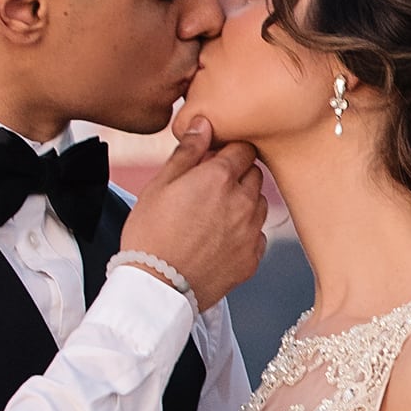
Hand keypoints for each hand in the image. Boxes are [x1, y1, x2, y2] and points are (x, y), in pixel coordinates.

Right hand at [120, 118, 266, 309]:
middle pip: (255, 174)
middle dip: (237, 175)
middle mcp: (243, 202)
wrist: (156, 288)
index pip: (243, 148)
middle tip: (209, 189)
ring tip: (213, 216)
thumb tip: (204, 123)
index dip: (228, 151)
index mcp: (220, 178)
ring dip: (244, 202)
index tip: (212, 161)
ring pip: (259, 203)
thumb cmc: (150, 233)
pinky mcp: (253, 258)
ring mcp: (251, 231)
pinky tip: (219, 239)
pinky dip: (245, 232)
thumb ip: (187, 151)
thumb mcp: (160, 185)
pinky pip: (258, 234)